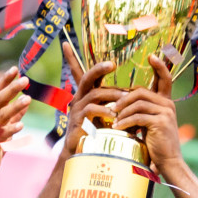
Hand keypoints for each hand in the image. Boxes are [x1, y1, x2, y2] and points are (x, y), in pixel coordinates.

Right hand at [0, 67, 31, 180]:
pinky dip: (11, 130)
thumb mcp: (4, 129)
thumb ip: (14, 116)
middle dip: (12, 88)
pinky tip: (21, 125)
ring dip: (15, 106)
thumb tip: (25, 102)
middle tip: (25, 78)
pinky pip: (2, 135)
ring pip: (1, 115)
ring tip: (28, 98)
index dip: (6, 80)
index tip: (16, 68)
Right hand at [61, 41, 121, 156]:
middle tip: (112, 64)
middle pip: (87, 77)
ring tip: (125, 97)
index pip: (78, 73)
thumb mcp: (105, 115)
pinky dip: (104, 111)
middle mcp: (79, 99)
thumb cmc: (98, 134)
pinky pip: (92, 110)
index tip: (65, 44)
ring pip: (94, 94)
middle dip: (98, 68)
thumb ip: (114, 104)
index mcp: (85, 95)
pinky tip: (114, 115)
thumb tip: (132, 95)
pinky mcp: (79, 121)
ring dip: (111, 94)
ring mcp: (78, 109)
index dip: (70, 58)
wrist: (82, 154)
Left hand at [112, 53, 183, 172]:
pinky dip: (125, 122)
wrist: (169, 162)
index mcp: (166, 102)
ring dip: (122, 111)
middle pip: (141, 91)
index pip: (165, 79)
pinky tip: (117, 128)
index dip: (160, 66)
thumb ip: (140, 112)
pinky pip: (138, 116)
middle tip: (111, 108)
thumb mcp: (148, 125)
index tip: (152, 56)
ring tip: (112, 119)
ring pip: (137, 103)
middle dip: (123, 99)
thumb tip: (121, 105)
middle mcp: (168, 104)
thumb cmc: (156, 146)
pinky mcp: (161, 122)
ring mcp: (166, 112)